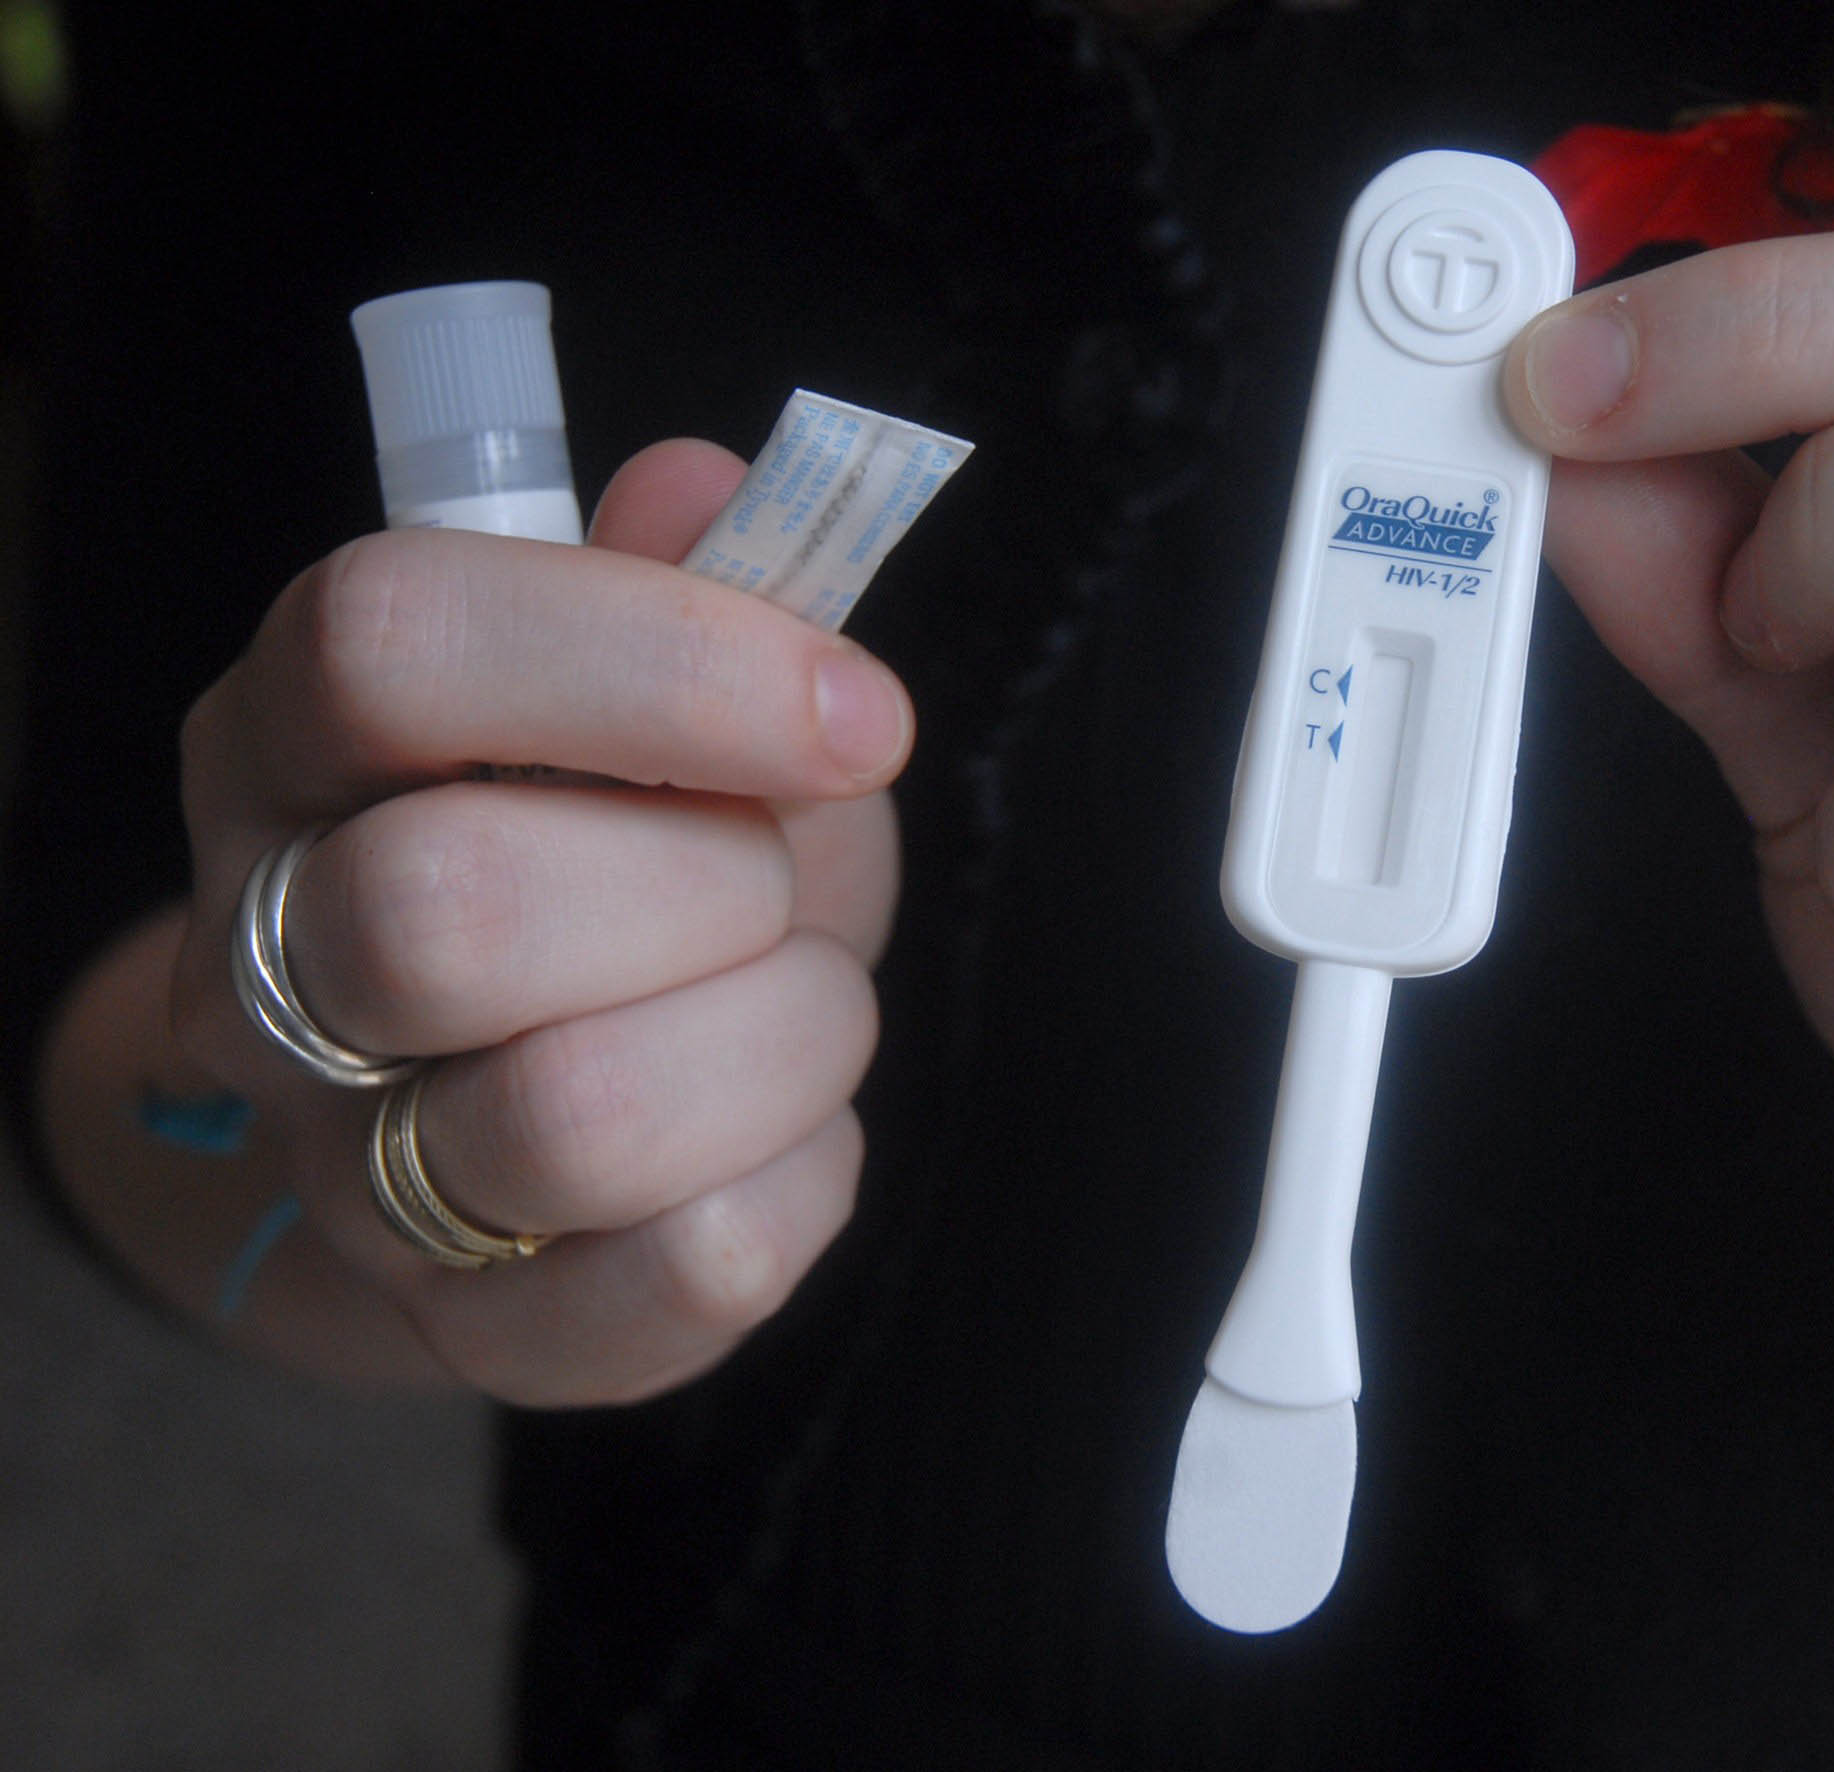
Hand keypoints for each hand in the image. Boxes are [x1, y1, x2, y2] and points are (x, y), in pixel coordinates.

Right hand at [164, 440, 906, 1404]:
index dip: (657, 659)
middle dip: (718, 882)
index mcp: (299, 741)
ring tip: (796, 996)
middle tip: (781, 875)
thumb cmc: (617, 847)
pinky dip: (805, 1178)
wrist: (518, 1088)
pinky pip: (682, 1273)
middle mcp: (276, 954)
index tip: (855, 711)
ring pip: (573, 1117)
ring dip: (784, 1034)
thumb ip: (680, 584)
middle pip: (449, 909)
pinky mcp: (472, 1322)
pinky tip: (786, 1123)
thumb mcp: (651, 689)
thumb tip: (712, 489)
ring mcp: (347, 1161)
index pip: (388, 644)